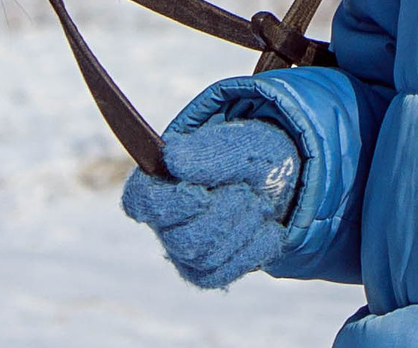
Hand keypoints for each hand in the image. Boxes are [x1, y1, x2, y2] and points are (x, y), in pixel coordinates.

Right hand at [121, 116, 303, 288]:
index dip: (168, 203)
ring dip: (243, 227)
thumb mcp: (236, 144)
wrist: (277, 179)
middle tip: (245, 189)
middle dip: (224, 212)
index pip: (140, 200)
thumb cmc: (247, 156)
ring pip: (206, 257)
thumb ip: (206, 153)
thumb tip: (172, 158)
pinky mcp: (206, 272)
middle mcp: (164, 220)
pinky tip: (267, 228)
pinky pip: (223, 273)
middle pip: (181, 238)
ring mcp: (183, 250)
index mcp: (160, 181)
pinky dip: (254, 248)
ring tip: (258, 203)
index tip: (199, 193)